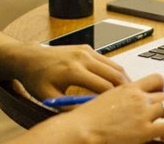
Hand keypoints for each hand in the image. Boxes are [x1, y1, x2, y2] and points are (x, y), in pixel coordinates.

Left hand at [11, 43, 130, 100]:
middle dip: (125, 88)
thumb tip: (89, 115)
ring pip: (114, 65)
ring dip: (123, 79)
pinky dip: (115, 71)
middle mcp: (82, 57)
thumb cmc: (37, 78)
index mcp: (73, 70)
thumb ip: (69, 106)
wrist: (30, 57)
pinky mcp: (87, 48)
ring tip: (129, 93)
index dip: (114, 99)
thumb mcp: (49, 97)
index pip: (103, 87)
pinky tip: (117, 82)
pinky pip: (107, 60)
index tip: (120, 109)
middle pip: (114, 74)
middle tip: (133, 101)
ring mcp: (86, 50)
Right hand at [29, 74, 163, 143]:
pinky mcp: (145, 131)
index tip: (162, 96)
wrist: (80, 130)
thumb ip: (121, 99)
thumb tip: (129, 105)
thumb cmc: (86, 119)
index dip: (163, 88)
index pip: (156, 79)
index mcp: (128, 88)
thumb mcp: (105, 100)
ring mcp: (144, 114)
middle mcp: (139, 98)